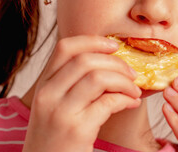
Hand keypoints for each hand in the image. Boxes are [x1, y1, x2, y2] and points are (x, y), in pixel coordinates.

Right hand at [22, 35, 141, 151]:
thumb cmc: (55, 138)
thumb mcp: (54, 106)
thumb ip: (72, 84)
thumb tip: (110, 64)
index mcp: (43, 84)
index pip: (65, 47)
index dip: (94, 41)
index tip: (114, 46)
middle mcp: (47, 94)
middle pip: (85, 59)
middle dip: (117, 63)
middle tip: (132, 73)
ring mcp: (60, 112)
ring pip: (98, 77)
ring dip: (124, 81)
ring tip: (134, 90)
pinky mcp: (76, 130)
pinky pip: (108, 102)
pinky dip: (126, 99)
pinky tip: (132, 103)